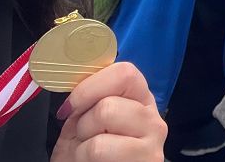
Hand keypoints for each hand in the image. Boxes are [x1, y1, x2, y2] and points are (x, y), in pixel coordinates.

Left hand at [50, 62, 166, 161]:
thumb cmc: (85, 157)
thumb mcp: (82, 124)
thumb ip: (86, 99)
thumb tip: (71, 74)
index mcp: (140, 101)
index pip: (125, 72)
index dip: (90, 87)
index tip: (70, 107)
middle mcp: (154, 119)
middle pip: (108, 103)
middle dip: (83, 123)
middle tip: (85, 139)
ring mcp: (153, 144)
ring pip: (104, 124)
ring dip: (83, 143)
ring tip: (89, 155)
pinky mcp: (149, 161)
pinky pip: (99, 148)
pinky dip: (83, 159)